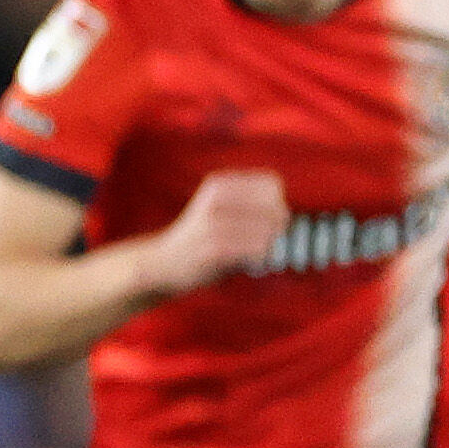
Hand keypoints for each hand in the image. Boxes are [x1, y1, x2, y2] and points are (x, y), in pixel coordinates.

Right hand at [142, 170, 287, 294]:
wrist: (161, 263)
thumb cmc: (198, 240)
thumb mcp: (217, 210)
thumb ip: (247, 206)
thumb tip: (287, 214)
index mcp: (218, 184)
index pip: (271, 184)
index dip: (279, 202)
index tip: (272, 218)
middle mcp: (215, 199)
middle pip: (273, 206)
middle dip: (279, 224)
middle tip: (271, 238)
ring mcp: (213, 224)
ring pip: (267, 229)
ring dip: (270, 243)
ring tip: (260, 251)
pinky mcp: (214, 248)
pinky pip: (255, 249)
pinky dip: (261, 256)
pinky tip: (253, 262)